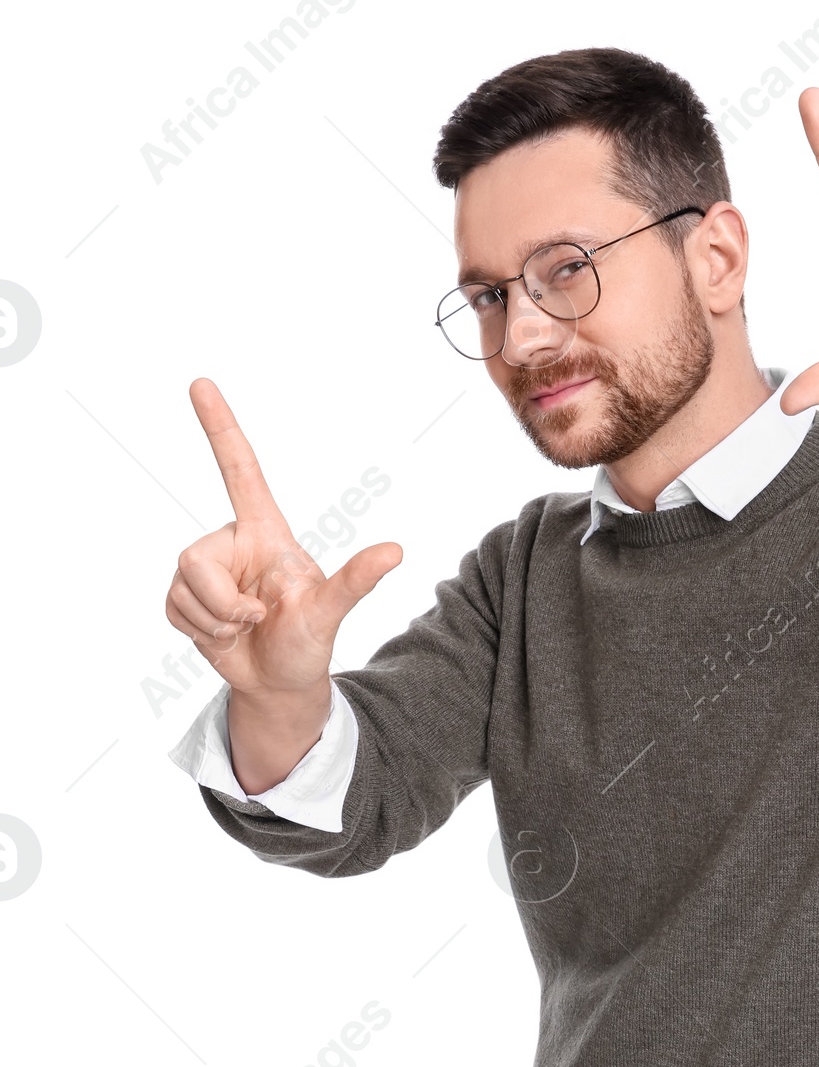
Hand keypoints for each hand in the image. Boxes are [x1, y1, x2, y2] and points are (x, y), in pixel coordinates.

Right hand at [166, 380, 401, 697]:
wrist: (280, 683)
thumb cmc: (308, 641)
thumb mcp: (330, 612)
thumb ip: (355, 581)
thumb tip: (395, 552)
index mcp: (265, 531)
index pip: (240, 470)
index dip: (220, 427)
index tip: (200, 383)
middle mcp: (231, 542)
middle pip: (195, 557)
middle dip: (222, 602)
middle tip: (254, 618)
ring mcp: (205, 569)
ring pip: (183, 586)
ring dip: (214, 620)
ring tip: (241, 628)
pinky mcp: (185, 597)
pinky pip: (174, 608)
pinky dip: (200, 631)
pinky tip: (223, 636)